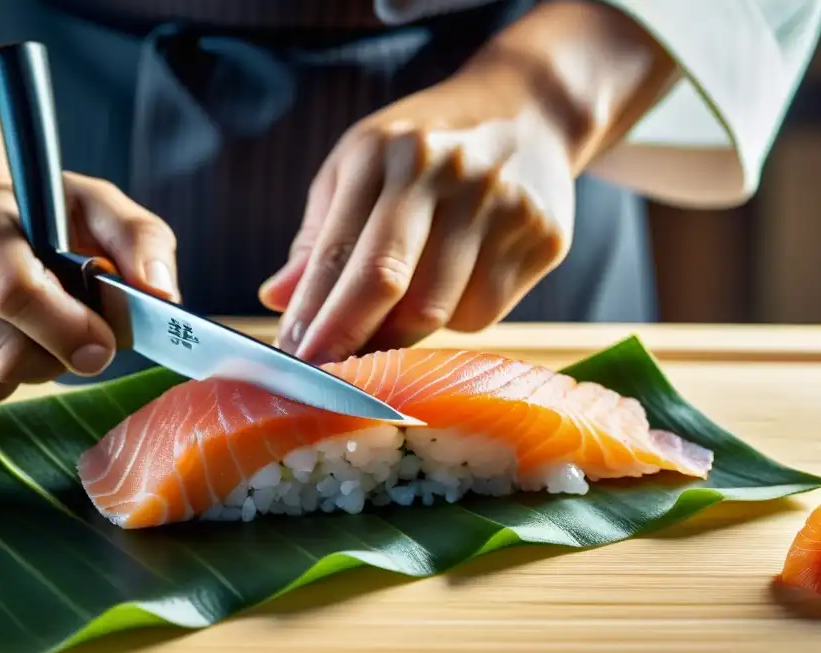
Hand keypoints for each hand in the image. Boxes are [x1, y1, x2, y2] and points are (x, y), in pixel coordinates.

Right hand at [0, 171, 178, 402]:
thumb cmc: (59, 222)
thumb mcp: (106, 213)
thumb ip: (142, 242)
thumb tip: (159, 291)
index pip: (11, 292)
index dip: (67, 330)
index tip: (104, 345)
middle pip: (3, 350)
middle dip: (59, 358)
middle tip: (89, 345)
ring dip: (34, 372)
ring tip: (48, 336)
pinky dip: (3, 381)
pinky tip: (17, 343)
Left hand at [258, 70, 574, 363]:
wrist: (526, 111)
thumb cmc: (420, 149)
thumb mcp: (357, 169)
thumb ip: (317, 238)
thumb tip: (277, 301)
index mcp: (386, 152)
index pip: (340, 253)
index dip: (314, 316)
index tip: (293, 358)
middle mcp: (447, 173)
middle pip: (392, 285)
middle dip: (352, 339)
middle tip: (330, 371)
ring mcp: (503, 205)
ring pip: (439, 312)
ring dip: (402, 334)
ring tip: (387, 324)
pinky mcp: (543, 238)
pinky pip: (483, 313)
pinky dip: (454, 319)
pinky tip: (449, 290)